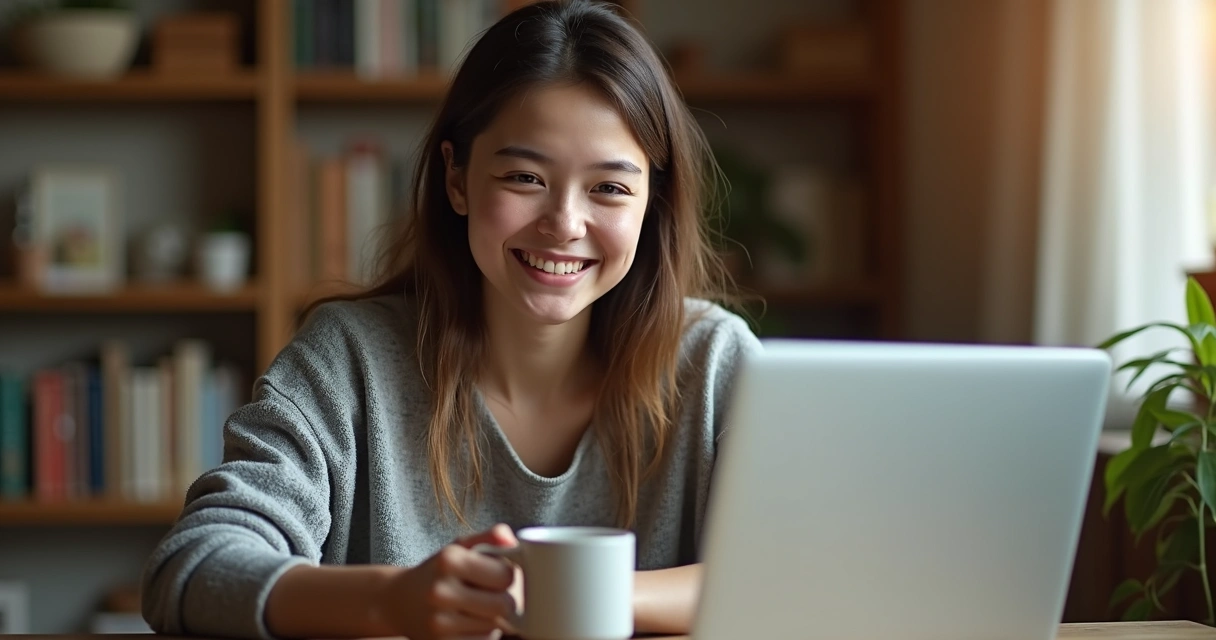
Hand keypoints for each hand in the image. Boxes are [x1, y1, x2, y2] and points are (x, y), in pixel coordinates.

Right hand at [375, 524, 519, 639]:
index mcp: (449, 560)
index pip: (506, 575)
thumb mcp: (460, 547)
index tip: (497, 575)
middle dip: (504, 600)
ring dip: (493, 618)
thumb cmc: (439, 571)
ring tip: (475, 607)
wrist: (400, 601)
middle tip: (491, 594)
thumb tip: (511, 540)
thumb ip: (489, 538)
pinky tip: (467, 622)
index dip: (508, 576)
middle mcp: (440, 591)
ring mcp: (439, 622)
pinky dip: (481, 634)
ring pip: (495, 626)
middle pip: (503, 605)